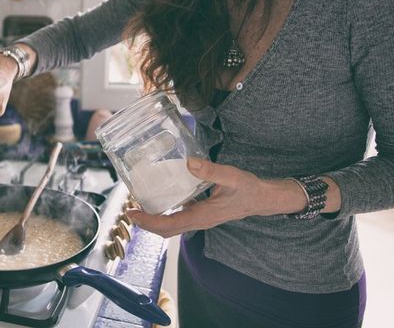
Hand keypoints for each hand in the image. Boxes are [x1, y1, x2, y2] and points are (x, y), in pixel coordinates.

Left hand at [125, 158, 301, 237]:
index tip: (132, 213)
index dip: (148, 221)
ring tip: (139, 204)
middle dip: (146, 222)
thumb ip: (211, 170)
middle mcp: (199, 221)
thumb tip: (189, 162)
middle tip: (129, 209)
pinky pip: (179, 218)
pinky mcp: (203, 213)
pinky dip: (165, 213)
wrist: (264, 199)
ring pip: (172, 226)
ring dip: (154, 219)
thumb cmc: (249, 189)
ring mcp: (201, 219)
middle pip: (166, 230)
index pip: (169, 224)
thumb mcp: (231, 176)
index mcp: (203, 216)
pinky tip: (161, 198)